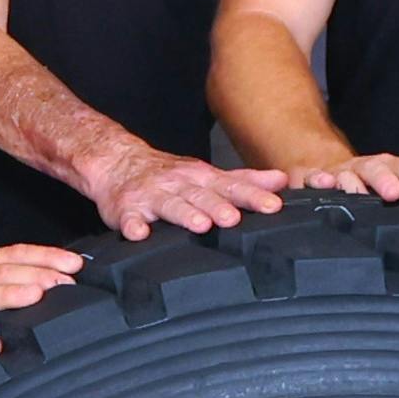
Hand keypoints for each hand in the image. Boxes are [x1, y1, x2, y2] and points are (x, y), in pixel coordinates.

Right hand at [84, 144, 293, 239]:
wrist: (117, 163)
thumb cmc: (169, 176)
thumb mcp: (208, 175)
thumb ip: (244, 181)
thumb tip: (281, 181)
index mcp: (201, 178)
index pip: (232, 186)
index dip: (253, 196)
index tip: (273, 206)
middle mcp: (179, 185)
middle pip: (202, 196)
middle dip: (219, 206)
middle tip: (234, 218)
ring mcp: (152, 196)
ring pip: (170, 205)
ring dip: (185, 214)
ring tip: (200, 225)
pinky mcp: (126, 210)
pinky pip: (129, 219)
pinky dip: (133, 226)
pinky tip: (139, 234)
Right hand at [291, 152, 398, 201]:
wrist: (317, 164)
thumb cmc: (356, 186)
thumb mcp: (378, 192)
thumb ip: (398, 204)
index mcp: (380, 170)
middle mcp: (359, 169)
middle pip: (375, 169)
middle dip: (384, 180)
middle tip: (394, 192)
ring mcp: (334, 174)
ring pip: (345, 174)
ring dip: (352, 182)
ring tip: (356, 190)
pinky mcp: (308, 178)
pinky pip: (311, 177)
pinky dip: (317, 179)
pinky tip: (322, 184)